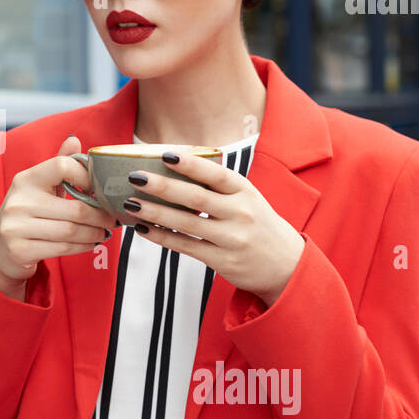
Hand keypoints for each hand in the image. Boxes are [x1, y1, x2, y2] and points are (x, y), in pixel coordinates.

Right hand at [0, 135, 118, 297]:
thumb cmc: (26, 213)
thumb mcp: (39, 187)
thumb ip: (58, 165)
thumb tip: (75, 140)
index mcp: (26, 179)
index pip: (62, 166)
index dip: (86, 177)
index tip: (97, 189)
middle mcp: (18, 201)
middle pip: (75, 208)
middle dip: (100, 215)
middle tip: (112, 218)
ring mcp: (16, 227)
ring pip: (72, 231)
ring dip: (95, 233)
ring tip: (105, 231)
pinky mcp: (20, 250)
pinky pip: (63, 248)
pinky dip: (83, 246)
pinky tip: (91, 242)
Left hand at [123, 150, 304, 306]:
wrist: (287, 264)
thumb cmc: (258, 223)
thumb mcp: (248, 198)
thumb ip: (218, 186)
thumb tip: (173, 165)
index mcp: (245, 191)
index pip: (215, 174)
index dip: (190, 164)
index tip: (165, 154)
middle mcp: (240, 213)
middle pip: (196, 197)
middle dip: (163, 186)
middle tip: (135, 177)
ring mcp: (232, 238)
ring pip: (187, 223)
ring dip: (155, 212)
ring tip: (130, 203)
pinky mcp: (223, 260)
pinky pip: (186, 246)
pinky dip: (162, 237)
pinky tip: (143, 228)